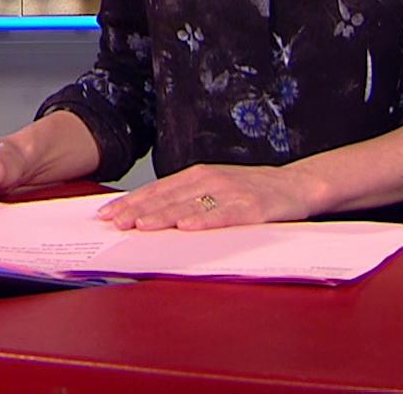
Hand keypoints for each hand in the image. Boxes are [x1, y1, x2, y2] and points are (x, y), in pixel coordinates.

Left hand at [95, 163, 319, 230]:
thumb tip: (146, 214)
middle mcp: (209, 180)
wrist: (296, 185)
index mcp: (197, 175)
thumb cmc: (250, 190)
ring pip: (190, 206)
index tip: (106, 214)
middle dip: (137, 211)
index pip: (156, 190)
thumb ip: (184, 198)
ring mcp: (230, 193)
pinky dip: (205, 221)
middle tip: (114, 223)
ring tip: (140, 226)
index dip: (130, 202)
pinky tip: (187, 228)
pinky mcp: (251, 207)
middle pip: (167, 198)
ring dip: (163, 217)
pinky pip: (224, 216)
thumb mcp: (213, 187)